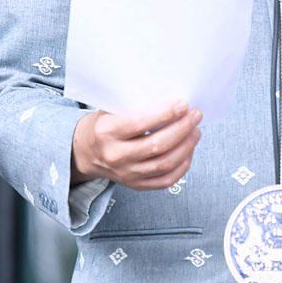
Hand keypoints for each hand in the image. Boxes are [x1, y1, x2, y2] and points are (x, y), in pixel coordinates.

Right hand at [71, 100, 202, 190]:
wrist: (86, 153)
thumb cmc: (103, 125)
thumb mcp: (110, 108)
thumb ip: (134, 104)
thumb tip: (169, 97)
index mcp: (107, 132)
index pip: (140, 123)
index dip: (165, 114)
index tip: (183, 104)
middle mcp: (116, 155)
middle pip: (157, 145)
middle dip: (182, 128)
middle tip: (195, 115)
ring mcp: (126, 174)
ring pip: (164, 163)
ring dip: (186, 146)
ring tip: (196, 131)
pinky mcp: (136, 185)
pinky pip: (165, 180)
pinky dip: (182, 166)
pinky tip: (189, 151)